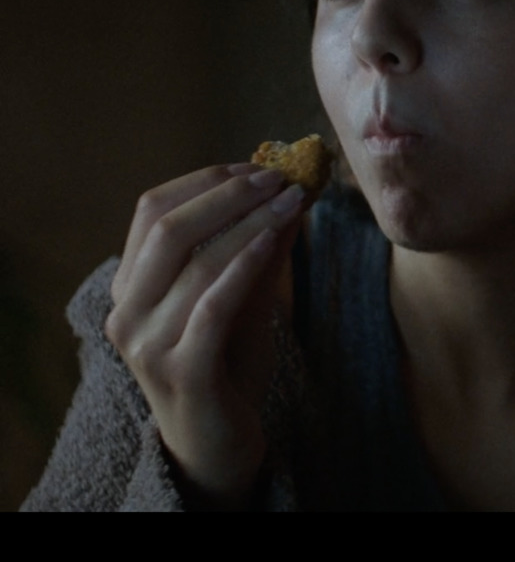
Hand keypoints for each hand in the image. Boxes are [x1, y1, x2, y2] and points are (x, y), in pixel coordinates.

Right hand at [105, 163, 309, 507]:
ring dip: (250, 222)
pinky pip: (212, 304)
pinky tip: (274, 240)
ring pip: (195, 262)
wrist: (218, 442)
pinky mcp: (181, 371)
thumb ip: (260, 248)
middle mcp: (127, 312)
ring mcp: (147, 345)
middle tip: (278, 177)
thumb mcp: (245, 296)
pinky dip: (244, 264)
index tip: (256, 165)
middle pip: (168, 228)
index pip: (152, 210)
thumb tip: (293, 189)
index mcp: (130, 285)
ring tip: (293, 200)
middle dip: (228, 194)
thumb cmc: (227, 363)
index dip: (205, 181)